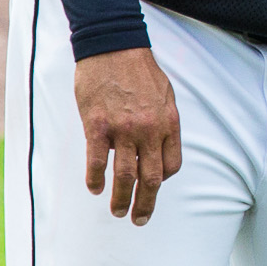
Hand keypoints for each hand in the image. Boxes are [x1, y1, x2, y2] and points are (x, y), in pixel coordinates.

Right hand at [74, 47, 181, 224]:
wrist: (114, 46)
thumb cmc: (139, 69)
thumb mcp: (164, 94)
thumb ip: (163, 120)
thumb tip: (159, 143)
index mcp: (169, 122)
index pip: (172, 164)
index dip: (162, 179)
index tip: (152, 185)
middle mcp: (150, 130)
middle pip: (152, 177)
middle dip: (147, 203)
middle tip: (139, 219)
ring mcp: (124, 129)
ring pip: (126, 175)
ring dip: (122, 199)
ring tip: (118, 212)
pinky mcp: (98, 126)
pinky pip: (97, 161)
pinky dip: (95, 178)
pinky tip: (94, 188)